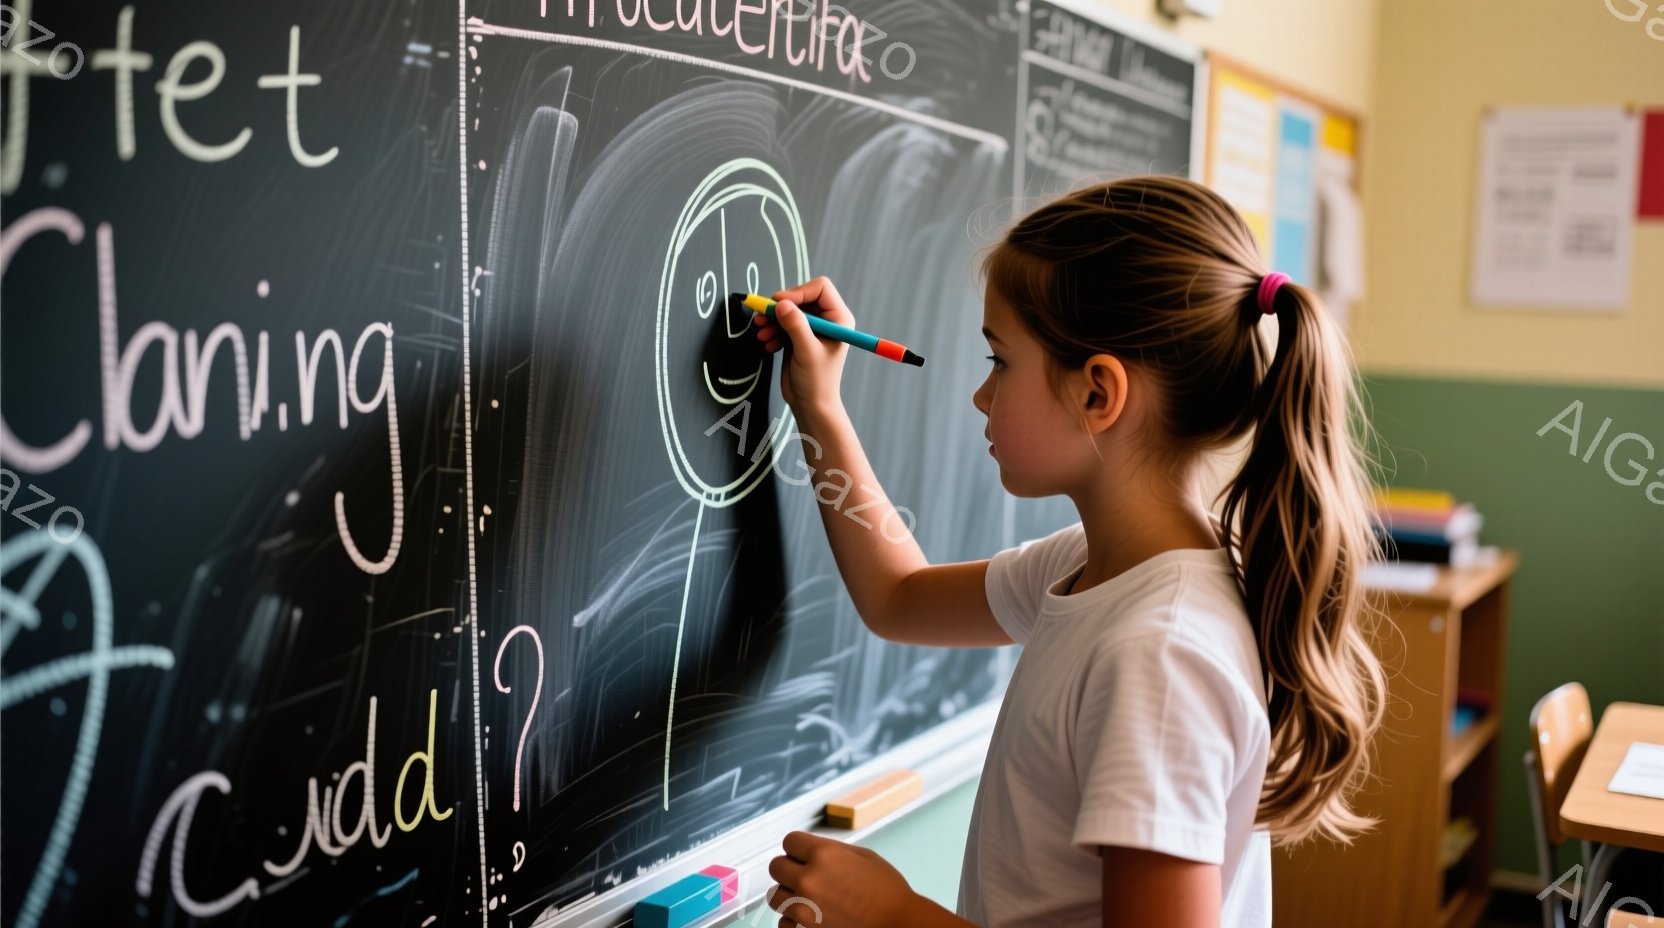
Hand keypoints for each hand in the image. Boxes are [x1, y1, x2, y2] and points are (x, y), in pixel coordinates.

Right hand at [753, 276, 851, 413]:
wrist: (811, 404)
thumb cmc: (817, 381)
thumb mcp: (807, 351)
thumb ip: (796, 325)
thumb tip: (781, 304)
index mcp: (839, 318)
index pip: (820, 288)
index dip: (798, 292)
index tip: (779, 303)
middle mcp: (827, 319)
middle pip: (801, 297)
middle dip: (780, 307)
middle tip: (762, 316)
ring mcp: (811, 327)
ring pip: (788, 309)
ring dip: (772, 319)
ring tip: (761, 333)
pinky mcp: (798, 336)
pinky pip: (782, 322)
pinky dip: (772, 330)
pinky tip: (767, 343)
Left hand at [764, 831, 916, 927]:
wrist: (899, 924)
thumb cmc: (887, 891)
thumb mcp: (863, 856)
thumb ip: (831, 850)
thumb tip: (809, 850)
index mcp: (823, 855)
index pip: (789, 841)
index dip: (798, 848)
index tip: (804, 854)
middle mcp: (808, 879)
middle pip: (776, 867)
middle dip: (789, 868)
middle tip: (805, 875)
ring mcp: (804, 908)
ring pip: (774, 895)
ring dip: (788, 893)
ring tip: (807, 897)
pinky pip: (782, 923)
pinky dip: (790, 920)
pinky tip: (806, 917)